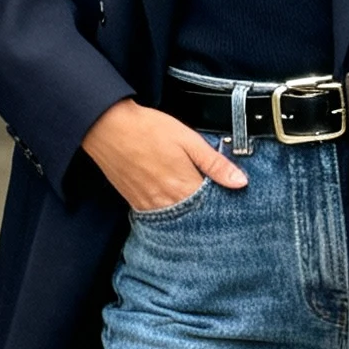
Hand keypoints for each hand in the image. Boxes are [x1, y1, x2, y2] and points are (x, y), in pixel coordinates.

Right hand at [82, 98, 247, 210]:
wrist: (107, 127)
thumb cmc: (148, 129)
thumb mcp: (188, 140)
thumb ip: (215, 163)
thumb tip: (241, 182)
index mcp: (184, 187)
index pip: (212, 208)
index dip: (223, 206)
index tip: (231, 202)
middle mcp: (167, 203)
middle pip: (195, 219)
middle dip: (206, 214)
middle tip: (216, 206)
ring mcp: (149, 205)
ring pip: (176, 221)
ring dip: (188, 216)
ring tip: (195, 204)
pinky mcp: (135, 202)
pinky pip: (157, 217)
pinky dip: (169, 214)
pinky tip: (174, 204)